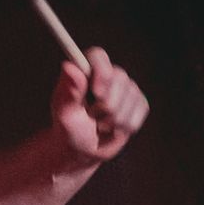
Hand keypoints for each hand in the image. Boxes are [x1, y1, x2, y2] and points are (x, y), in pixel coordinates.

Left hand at [51, 46, 148, 164]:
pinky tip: (114, 128)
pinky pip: (139, 113)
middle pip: (120, 78)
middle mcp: (108, 74)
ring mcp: (127, 88)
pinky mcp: (139, 103)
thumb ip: (68, 91)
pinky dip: (125, 127)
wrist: (83, 149)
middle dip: (106, 105)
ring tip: (101, 125)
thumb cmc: (69, 129)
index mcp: (86, 71)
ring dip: (114, 120)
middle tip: (92, 116)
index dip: (102, 71)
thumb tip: (69, 66)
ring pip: (131, 98)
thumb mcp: (64, 113)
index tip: (97, 92)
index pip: (98, 56)